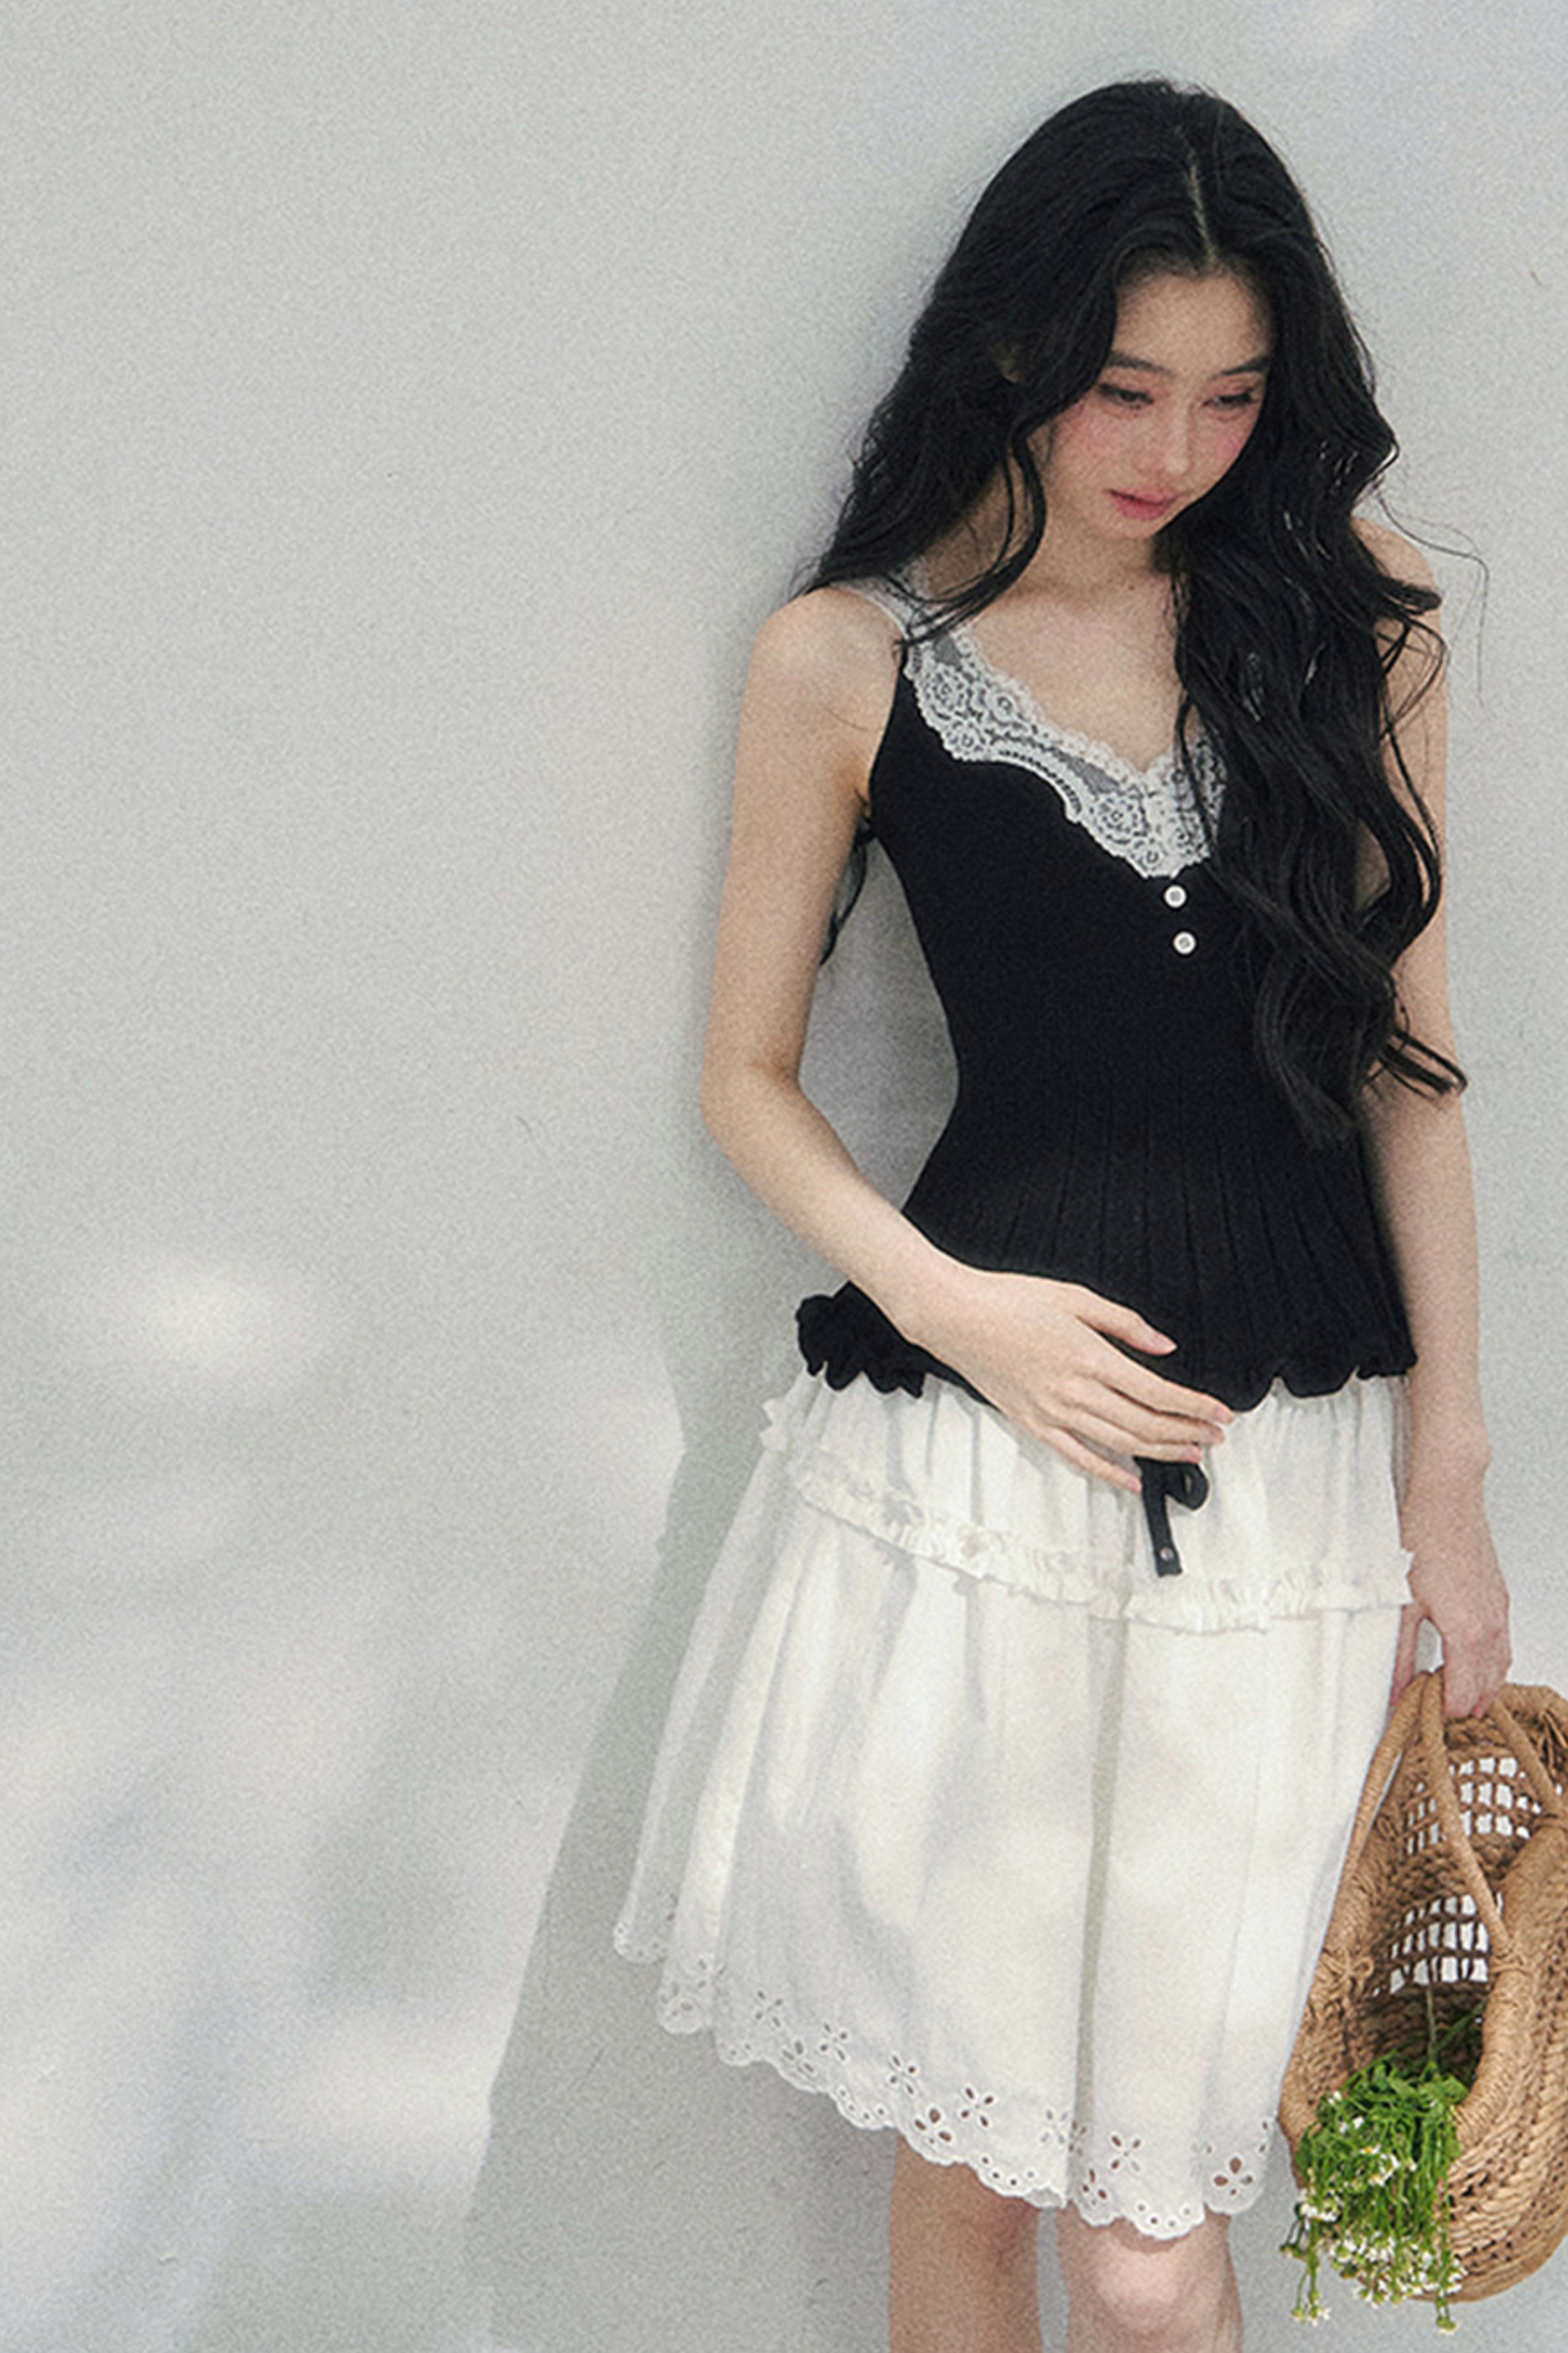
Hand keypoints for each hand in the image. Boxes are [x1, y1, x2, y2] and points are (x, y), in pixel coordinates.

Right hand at [914, 1266, 1230, 1494]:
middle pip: (1145, 1423)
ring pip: (1120, 1443)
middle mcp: (1075, 1391)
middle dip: (1187, 1432)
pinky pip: (1077, 1457)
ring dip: (1160, 1452)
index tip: (1220, 1412)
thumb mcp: (1074, 1296)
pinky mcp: (1033, 1424)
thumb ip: (1124, 1323)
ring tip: (1190, 1454)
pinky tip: (1132, 1480)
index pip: (1157, 1392)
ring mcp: (1053, 1413)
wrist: (954, 1315)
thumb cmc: (1009, 1300)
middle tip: (1215, 1436)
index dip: (1194, 1406)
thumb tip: (1163, 1347)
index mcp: (1090, 1356)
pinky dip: (1108, 1473)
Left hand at [1390, 1484, 1510, 1718]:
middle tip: (1435, 1713)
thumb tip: (1395, 1689)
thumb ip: (1397, 1653)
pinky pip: (1504, 1646)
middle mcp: (1491, 1627)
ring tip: (1454, 1697)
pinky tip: (1471, 1663)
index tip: (1422, 1717)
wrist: (1449, 1499)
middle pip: (1486, 1688)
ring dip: (1481, 1688)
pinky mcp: (1499, 1599)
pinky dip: (1491, 1665)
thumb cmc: (1424, 1539)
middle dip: (1463, 1706)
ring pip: (1500, 1668)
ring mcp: (1499, 1613)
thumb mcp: (1400, 1603)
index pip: (1462, 1696)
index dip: (1442, 1713)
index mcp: (1467, 1633)